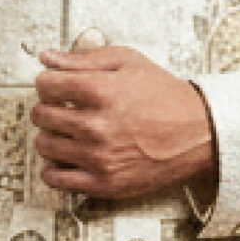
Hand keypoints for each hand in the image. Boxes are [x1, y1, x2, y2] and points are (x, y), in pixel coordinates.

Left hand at [31, 43, 218, 200]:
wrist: (199, 134)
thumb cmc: (165, 96)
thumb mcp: (128, 63)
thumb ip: (84, 59)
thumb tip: (46, 57)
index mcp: (100, 91)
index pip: (45, 84)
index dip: (48, 82)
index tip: (57, 87)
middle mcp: (96, 125)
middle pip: (41, 115)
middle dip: (48, 108)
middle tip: (63, 110)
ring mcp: (98, 157)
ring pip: (44, 146)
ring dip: (50, 137)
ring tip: (68, 133)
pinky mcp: (103, 183)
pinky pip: (55, 178)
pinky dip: (53, 169)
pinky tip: (67, 158)